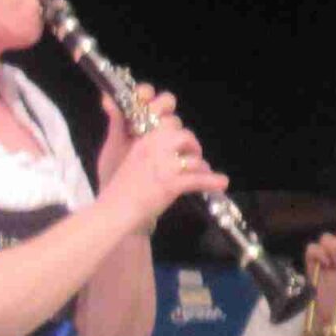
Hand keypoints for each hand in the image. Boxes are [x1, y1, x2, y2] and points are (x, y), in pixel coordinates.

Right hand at [100, 98, 225, 230]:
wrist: (114, 210)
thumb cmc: (118, 189)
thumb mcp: (125, 157)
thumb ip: (142, 146)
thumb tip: (158, 143)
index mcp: (144, 140)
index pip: (170, 124)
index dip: (180, 134)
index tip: (183, 145)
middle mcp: (155, 148)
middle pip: (185, 135)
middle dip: (194, 147)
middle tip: (194, 158)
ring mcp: (164, 166)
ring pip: (194, 159)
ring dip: (203, 167)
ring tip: (204, 174)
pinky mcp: (171, 184)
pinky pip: (199, 179)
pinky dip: (213, 181)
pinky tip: (221, 182)